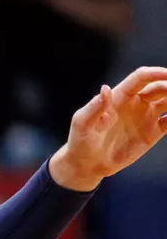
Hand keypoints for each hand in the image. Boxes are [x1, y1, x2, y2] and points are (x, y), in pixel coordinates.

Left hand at [48, 67, 166, 190]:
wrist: (87, 164)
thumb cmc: (80, 141)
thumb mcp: (82, 123)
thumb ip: (94, 107)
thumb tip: (106, 88)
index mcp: (120, 96)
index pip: (141, 78)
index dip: (156, 73)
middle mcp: (136, 102)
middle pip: (159, 87)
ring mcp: (146, 116)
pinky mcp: (153, 132)